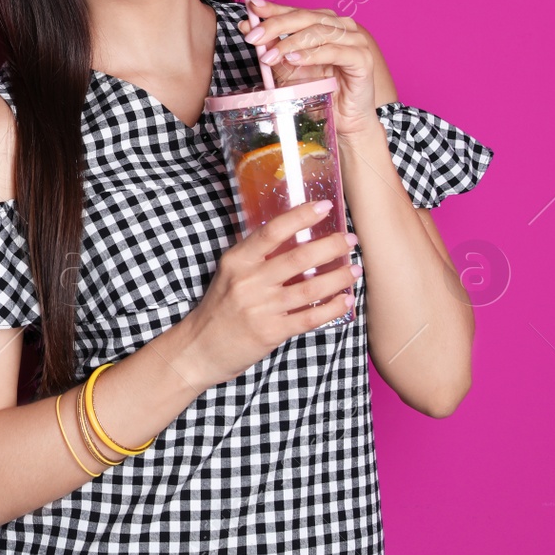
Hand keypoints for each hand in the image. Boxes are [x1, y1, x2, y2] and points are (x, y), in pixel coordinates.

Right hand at [168, 199, 358, 391]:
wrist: (200, 348)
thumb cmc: (219, 308)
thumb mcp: (230, 275)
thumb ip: (257, 259)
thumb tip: (295, 239)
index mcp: (237, 261)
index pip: (272, 231)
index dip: (300, 216)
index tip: (325, 206)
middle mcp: (249, 281)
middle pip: (298, 258)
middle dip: (331, 246)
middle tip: (350, 240)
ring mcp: (260, 307)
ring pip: (310, 287)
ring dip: (338, 277)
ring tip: (354, 269)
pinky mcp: (271, 332)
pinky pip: (309, 317)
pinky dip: (331, 308)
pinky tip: (345, 300)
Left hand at [236, 0, 377, 140]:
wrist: (343, 118)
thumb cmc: (318, 90)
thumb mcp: (287, 66)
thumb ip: (271, 45)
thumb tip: (246, 25)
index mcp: (324, 22)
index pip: (296, 10)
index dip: (273, 9)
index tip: (252, 7)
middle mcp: (342, 26)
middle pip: (306, 17)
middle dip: (276, 25)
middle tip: (253, 37)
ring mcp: (355, 41)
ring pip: (319, 32)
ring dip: (290, 43)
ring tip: (269, 56)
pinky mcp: (362, 59)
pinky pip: (334, 52)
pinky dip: (311, 55)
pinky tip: (293, 60)